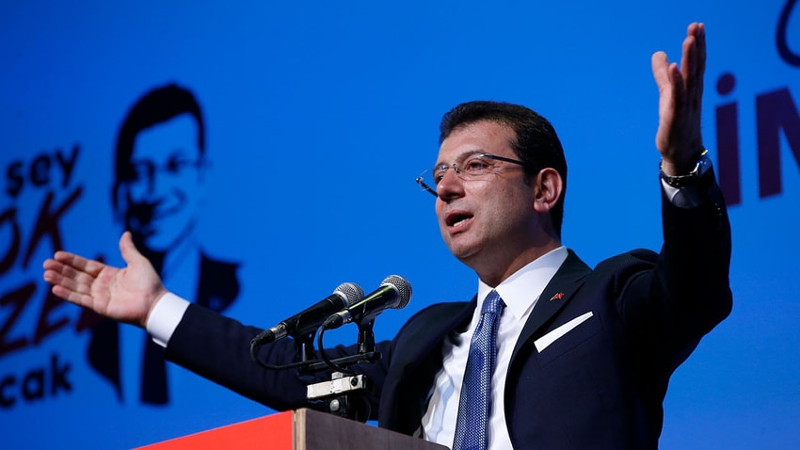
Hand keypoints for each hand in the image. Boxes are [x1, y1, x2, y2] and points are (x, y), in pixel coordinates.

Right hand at [42, 231, 166, 327]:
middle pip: (77, 276)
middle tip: (45, 264)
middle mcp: (102, 285)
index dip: (72, 260)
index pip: (86, 265)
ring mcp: (99, 296)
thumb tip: (126, 233)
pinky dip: (68, 294)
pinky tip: (55, 288)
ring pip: (76, 287)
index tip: (57, 255)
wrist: (155, 302)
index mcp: (109, 274)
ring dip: (60, 281)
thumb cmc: (150, 283)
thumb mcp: (138, 262)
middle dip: (61, 270)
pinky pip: (81, 300)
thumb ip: (127, 249)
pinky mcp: (99, 307)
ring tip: (46, 274)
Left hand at [651, 22, 706, 174]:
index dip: (698, 44)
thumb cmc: (676, 122)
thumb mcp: (667, 94)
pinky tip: (674, 67)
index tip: (698, 25)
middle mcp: (692, 94)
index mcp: (691, 88)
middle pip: (695, 66)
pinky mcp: (676, 116)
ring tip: (689, 40)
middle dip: (697, 46)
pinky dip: (677, 81)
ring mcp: (686, 105)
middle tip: (697, 26)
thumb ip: (663, 75)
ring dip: (689, 59)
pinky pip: (678, 97)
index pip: (696, 62)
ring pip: (689, 78)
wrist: (680, 151)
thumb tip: (659, 54)